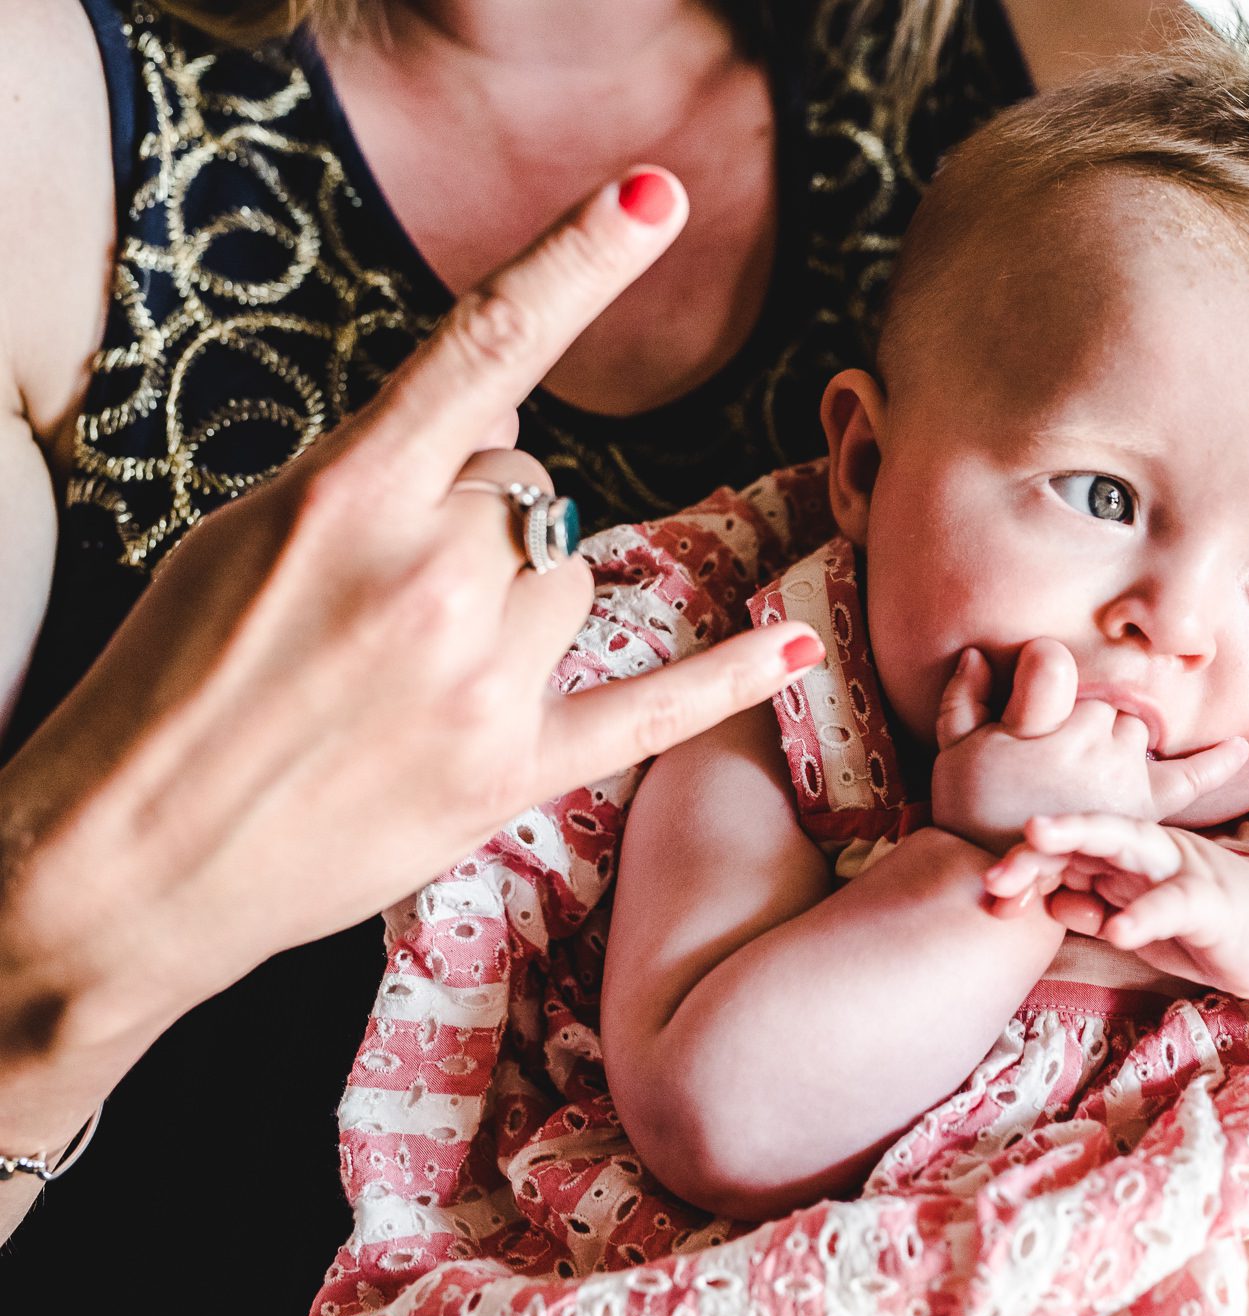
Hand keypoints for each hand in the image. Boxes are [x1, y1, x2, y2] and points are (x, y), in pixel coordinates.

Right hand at [0, 168, 824, 1040]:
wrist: (124, 857)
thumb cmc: (170, 680)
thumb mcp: (250, 530)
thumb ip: (383, 462)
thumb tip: (499, 406)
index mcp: (348, 497)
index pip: (490, 346)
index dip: (579, 259)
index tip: (655, 196)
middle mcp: (429, 579)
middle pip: (527, 485)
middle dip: (474, 511)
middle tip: (381, 588)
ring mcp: (476, 680)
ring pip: (567, 575)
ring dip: (515, 595)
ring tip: (414, 661)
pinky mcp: (507, 772)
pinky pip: (652, 707)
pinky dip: (729, 678)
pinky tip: (797, 650)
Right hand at [928, 639, 1247, 853]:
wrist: (995, 877)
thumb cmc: (970, 811)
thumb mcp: (954, 750)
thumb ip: (964, 698)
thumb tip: (979, 653)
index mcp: (1046, 723)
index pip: (1053, 665)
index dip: (1039, 678)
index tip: (1026, 700)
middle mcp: (1092, 743)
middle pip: (1100, 700)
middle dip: (1079, 718)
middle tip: (1051, 759)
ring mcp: (1124, 774)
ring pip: (1134, 730)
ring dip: (1117, 743)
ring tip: (1084, 778)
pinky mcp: (1146, 805)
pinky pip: (1191, 777)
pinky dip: (1217, 762)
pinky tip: (1241, 746)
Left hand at [983, 813, 1248, 1000]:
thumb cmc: (1200, 927)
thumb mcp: (1134, 921)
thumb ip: (1091, 907)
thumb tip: (1046, 900)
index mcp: (1126, 857)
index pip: (1069, 851)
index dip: (1027, 864)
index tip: (988, 888)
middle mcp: (1148, 851)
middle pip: (1087, 835)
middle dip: (1039, 843)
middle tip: (996, 861)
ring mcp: (1181, 869)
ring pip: (1126, 846)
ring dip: (1080, 841)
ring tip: (1036, 839)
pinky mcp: (1212, 902)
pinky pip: (1174, 903)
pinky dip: (1144, 914)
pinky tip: (1118, 930)